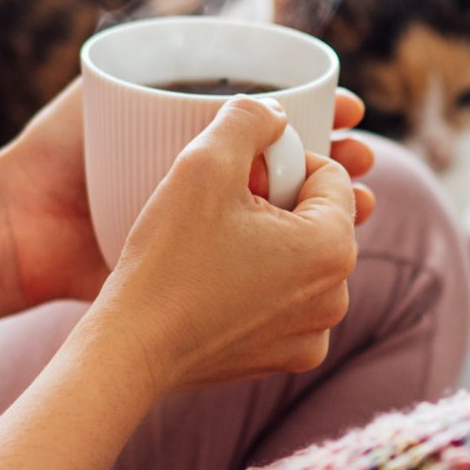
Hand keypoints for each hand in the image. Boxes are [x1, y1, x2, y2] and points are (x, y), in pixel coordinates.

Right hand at [92, 98, 367, 394]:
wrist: (131, 348)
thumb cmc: (167, 258)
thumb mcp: (203, 164)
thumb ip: (248, 118)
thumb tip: (276, 111)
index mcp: (334, 246)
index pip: (329, 173)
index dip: (279, 165)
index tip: (234, 183)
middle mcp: (338, 295)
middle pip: (318, 218)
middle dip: (277, 205)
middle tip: (219, 214)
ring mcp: (315, 333)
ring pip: (302, 259)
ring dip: (269, 243)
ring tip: (213, 249)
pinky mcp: (288, 358)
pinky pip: (286, 302)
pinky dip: (261, 286)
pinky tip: (215, 285)